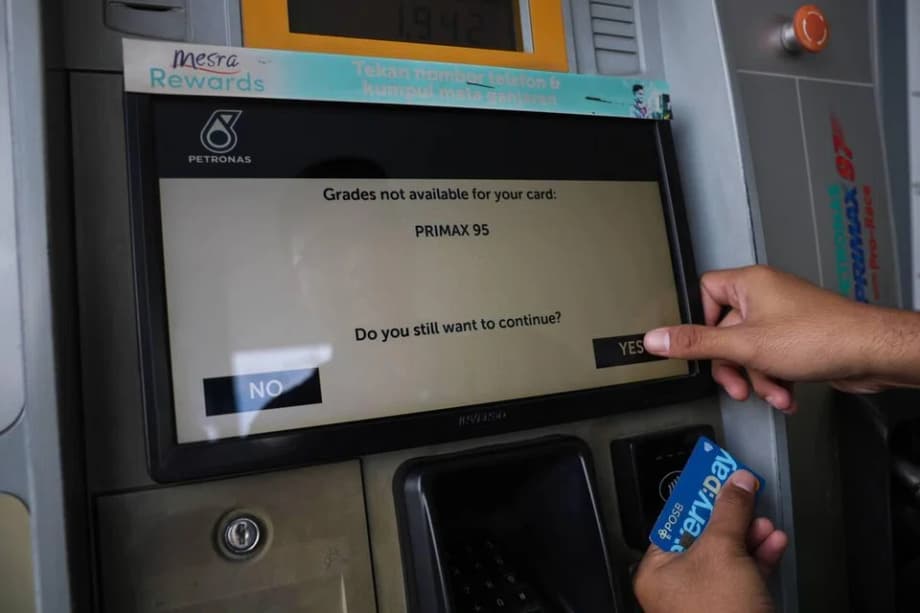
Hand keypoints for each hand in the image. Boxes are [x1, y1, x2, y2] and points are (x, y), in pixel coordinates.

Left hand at [633, 470, 787, 612]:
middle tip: (745, 494)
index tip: (715, 476)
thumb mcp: (723, 551)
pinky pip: (744, 575)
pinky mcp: (733, 609)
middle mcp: (676, 586)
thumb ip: (730, 511)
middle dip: (730, 517)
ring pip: (728, 555)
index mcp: (657, 571)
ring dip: (749, 535)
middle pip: (703, 536)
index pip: (675, 521)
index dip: (698, 498)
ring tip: (764, 522)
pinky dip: (759, 557)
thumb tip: (737, 483)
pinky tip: (773, 543)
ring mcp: (705, 600)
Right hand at [643, 265, 919, 411]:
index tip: (706, 344)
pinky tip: (787, 394)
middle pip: (725, 331)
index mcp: (749, 284)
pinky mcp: (798, 338)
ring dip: (758, 379)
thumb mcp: (744, 346)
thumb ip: (696, 343)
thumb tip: (655, 338)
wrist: (872, 354)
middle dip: (734, 365)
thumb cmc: (819, 337)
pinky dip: (775, 379)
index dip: (702, 321)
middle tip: (739, 383)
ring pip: (749, 351)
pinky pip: (771, 359)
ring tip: (773, 392)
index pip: (706, 291)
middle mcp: (765, 296)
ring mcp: (783, 317)